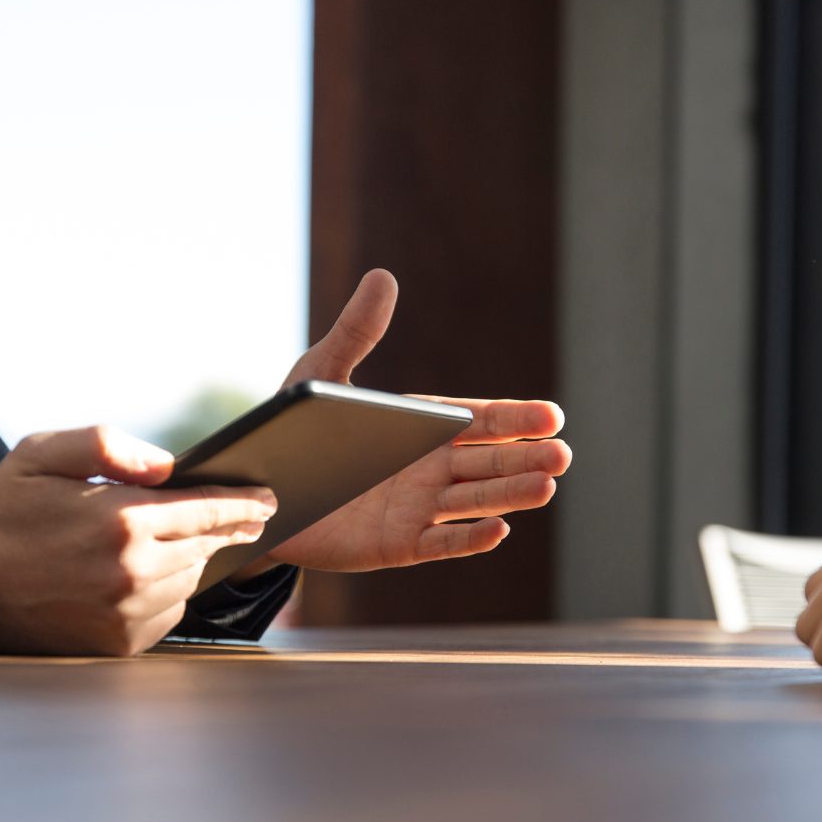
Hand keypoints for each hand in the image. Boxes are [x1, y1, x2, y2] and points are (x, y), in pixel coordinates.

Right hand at [0, 426, 276, 655]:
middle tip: (250, 518)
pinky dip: (170, 593)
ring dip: (194, 560)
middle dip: (228, 529)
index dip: (243, 505)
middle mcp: (132, 569)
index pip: (205, 509)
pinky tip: (151, 577)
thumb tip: (169, 466)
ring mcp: (128, 611)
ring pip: (191, 580)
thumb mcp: (44, 453)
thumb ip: (110, 445)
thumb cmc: (6, 512)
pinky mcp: (120, 643)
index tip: (270, 501)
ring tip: (184, 543)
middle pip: (206, 546)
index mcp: (120, 519)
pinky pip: (171, 613)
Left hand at [251, 269, 569, 571]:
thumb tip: (384, 277)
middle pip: (488, 462)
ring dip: (509, 495)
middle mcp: (429, 468)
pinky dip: (468, 538)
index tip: (553, 416)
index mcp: (422, 427)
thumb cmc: (295, 430)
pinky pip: (440, 542)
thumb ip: (356, 333)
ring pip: (473, 501)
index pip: (479, 421)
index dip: (516, 419)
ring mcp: (418, 508)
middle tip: (562, 456)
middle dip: (525, 459)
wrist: (259, 494)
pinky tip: (499, 530)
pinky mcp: (398, 544)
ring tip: (547, 488)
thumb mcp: (322, 376)